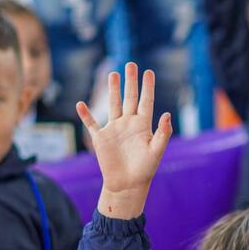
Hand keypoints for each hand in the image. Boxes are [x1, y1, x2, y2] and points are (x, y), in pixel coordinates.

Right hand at [78, 62, 172, 218]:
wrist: (127, 185)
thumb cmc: (145, 170)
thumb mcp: (156, 151)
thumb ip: (163, 133)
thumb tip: (167, 114)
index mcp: (143, 125)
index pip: (146, 101)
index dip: (147, 87)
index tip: (149, 72)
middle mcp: (128, 123)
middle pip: (129, 97)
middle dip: (130, 81)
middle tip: (130, 64)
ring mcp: (114, 129)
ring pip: (113, 104)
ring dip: (112, 90)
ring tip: (112, 73)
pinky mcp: (101, 139)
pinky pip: (91, 124)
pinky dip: (85, 115)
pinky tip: (80, 104)